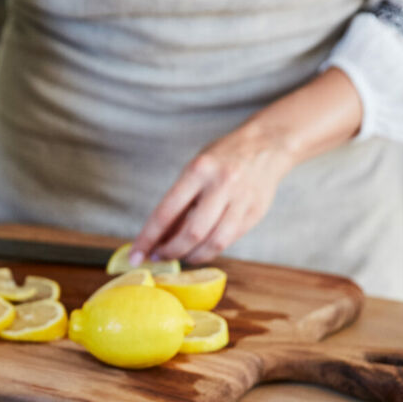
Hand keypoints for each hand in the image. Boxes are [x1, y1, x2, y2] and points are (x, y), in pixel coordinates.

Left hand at [130, 67, 362, 264]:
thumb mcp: (194, 170)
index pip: (166, 212)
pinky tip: (199, 250)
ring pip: (213, 243)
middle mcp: (221, 185)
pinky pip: (229, 241)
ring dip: (191, 256)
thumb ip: (179, 202)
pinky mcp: (255, 213)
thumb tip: (157, 238)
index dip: (148, 238)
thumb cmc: (222, 158)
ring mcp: (241, 200)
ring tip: (180, 256)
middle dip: (171, 251)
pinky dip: (210, 250)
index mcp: (199, 170)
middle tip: (159, 256)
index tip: (135, 255)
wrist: (266, 145)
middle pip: (192, 232)